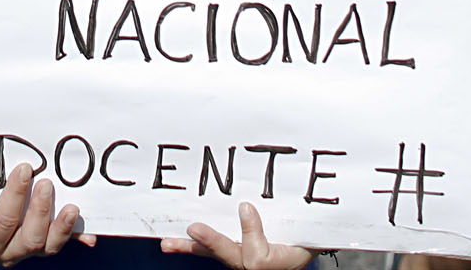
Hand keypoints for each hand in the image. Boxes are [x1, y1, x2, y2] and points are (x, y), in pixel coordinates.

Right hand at [0, 164, 93, 266]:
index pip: (2, 221)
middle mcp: (4, 251)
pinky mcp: (42, 246)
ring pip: (47, 246)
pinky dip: (76, 237)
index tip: (25, 169)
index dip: (14, 196)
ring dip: (61, 227)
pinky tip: (89, 235)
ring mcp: (25, 250)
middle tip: (47, 184)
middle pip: (28, 239)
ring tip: (72, 208)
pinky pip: (61, 243)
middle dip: (41, 211)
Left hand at [160, 202, 314, 269]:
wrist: (301, 249)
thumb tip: (244, 206)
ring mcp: (237, 259)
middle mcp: (251, 263)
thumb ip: (286, 223)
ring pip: (212, 254)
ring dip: (189, 247)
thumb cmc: (303, 240)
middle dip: (211, 242)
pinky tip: (170, 241)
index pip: (255, 257)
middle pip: (230, 256)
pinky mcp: (229, 253)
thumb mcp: (302, 235)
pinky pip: (206, 250)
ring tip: (167, 243)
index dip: (251, 231)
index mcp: (268, 262)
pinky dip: (190, 245)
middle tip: (194, 229)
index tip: (246, 206)